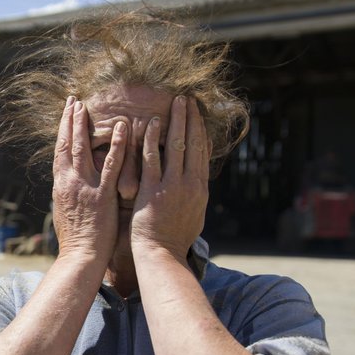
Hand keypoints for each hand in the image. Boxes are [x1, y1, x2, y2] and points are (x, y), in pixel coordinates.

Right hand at [52, 96, 128, 262]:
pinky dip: (117, 145)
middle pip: (67, 144)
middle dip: (69, 121)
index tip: (65, 113)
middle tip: (73, 100)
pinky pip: (112, 166)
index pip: (59, 151)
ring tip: (87, 106)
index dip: (62, 130)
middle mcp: (69, 182)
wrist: (81, 257)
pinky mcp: (102, 195)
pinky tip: (122, 128)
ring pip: (83, 150)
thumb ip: (68, 193)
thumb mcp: (66, 212)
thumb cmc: (76, 240)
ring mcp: (85, 187)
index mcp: (61, 185)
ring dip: (84, 126)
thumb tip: (67, 183)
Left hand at [130, 96, 209, 259]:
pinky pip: (153, 159)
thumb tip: (199, 184)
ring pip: (177, 146)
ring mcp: (173, 186)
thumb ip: (195, 196)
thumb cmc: (174, 239)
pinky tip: (151, 123)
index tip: (197, 114)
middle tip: (188, 99)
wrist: (161, 255)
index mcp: (200, 189)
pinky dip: (153, 139)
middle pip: (194, 143)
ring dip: (177, 121)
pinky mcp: (153, 190)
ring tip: (176, 102)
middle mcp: (190, 184)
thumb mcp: (193, 215)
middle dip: (191, 119)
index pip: (202, 152)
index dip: (200, 130)